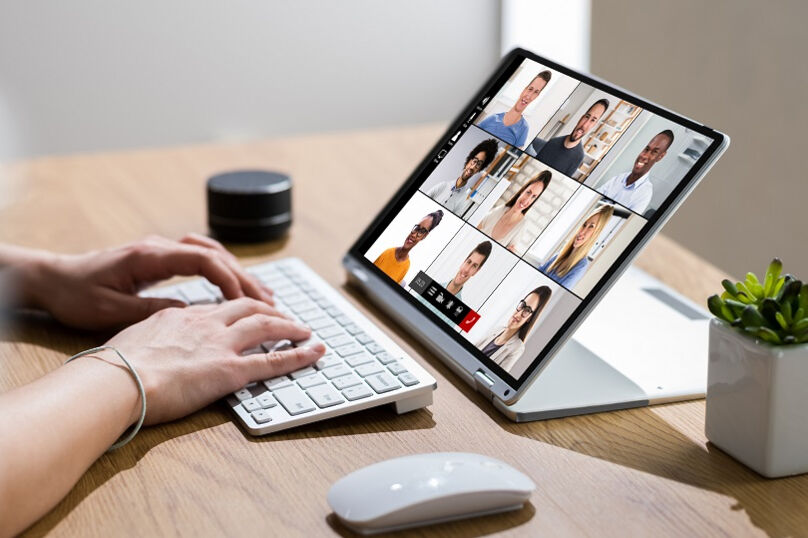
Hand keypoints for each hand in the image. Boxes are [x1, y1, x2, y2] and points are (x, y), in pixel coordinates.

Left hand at [26, 234, 272, 329]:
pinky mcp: (159, 259)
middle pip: (215, 255)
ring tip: (264, 294)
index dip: (230, 279)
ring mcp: (161, 250)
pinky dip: (223, 271)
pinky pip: (201, 259)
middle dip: (245, 277)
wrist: (53, 279)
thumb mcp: (113, 311)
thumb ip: (155, 312)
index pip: (203, 260)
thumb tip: (193, 315)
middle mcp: (159, 247)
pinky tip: (235, 286)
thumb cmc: (77, 295)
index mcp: (150, 256)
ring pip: (212, 254)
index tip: (248, 302)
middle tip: (271, 301)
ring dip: (239, 273)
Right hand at [106, 297, 325, 424]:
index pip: (216, 308)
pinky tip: (315, 352)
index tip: (245, 312)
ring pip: (266, 326)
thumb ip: (149, 335)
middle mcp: (205, 324)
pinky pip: (274, 361)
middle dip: (268, 310)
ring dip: (289, 325)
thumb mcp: (130, 339)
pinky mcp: (231, 370)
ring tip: (305, 330)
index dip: (236, 309)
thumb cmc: (113, 367)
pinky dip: (299, 355)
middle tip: (283, 315)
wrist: (116, 380)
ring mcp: (221, 345)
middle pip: (247, 307)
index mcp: (180, 316)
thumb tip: (150, 340)